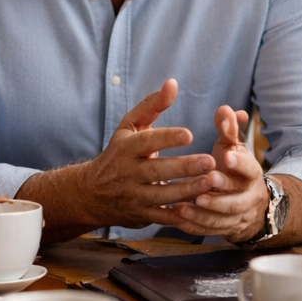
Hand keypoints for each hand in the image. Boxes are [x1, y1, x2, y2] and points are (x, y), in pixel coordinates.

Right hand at [68, 79, 217, 228]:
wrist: (90, 193)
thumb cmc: (118, 153)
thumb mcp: (129, 126)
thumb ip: (151, 105)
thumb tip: (173, 83)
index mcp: (126, 148)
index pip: (146, 141)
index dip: (167, 138)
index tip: (189, 134)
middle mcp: (128, 172)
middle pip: (156, 170)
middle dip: (183, 167)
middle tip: (210, 161)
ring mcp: (133, 196)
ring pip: (161, 195)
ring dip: (187, 191)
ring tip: (211, 183)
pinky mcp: (140, 215)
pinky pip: (161, 217)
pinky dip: (179, 217)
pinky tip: (199, 209)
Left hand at [150, 105, 267, 242]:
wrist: (247, 202)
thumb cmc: (234, 168)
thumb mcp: (234, 148)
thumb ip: (229, 129)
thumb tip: (226, 109)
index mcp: (252, 174)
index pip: (250, 169)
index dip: (239, 163)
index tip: (225, 156)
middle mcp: (247, 197)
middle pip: (236, 199)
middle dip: (220, 193)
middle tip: (205, 182)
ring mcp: (236, 216)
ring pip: (221, 218)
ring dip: (202, 214)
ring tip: (182, 207)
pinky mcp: (223, 229)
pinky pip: (208, 231)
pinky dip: (193, 226)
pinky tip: (177, 218)